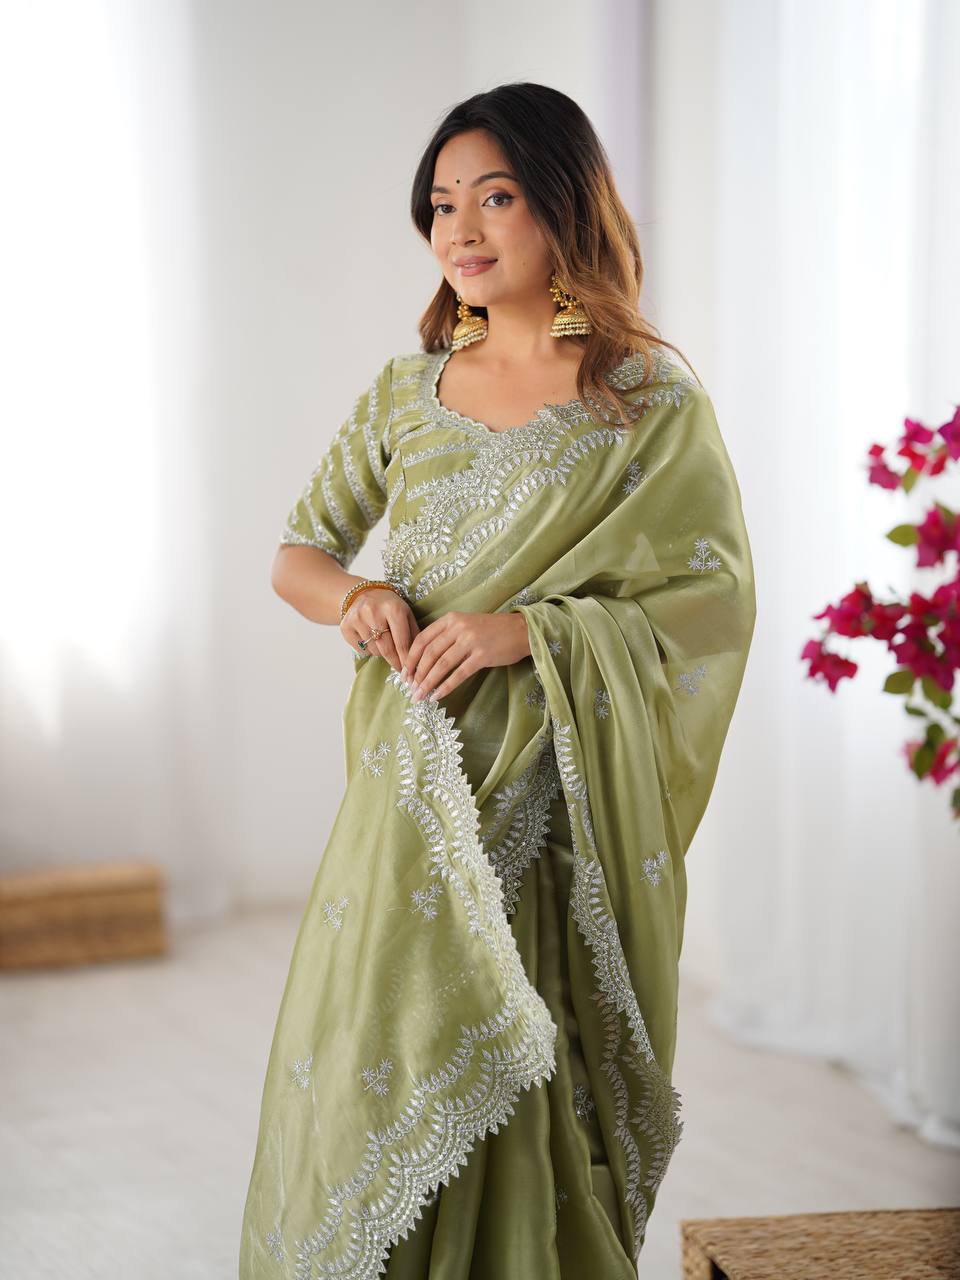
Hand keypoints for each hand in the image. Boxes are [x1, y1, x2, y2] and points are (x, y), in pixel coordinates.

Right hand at [340, 588, 419, 672]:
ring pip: (373, 650)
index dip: (406, 660)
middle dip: (395, 662)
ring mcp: (357, 618)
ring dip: (382, 653)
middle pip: (386, 649)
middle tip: (401, 671)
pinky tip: (370, 639)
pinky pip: (360, 649)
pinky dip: (368, 649)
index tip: (410, 673)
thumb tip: (420, 660)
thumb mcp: (406, 614)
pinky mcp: (345, 626)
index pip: (401, 642)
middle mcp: (373, 611)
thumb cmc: (390, 607)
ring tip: (384, 643)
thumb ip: (414, 635)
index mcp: (393, 608)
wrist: (363, 594)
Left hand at [401, 610, 530, 703]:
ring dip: (428, 683)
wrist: (521, 630)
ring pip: (441, 665)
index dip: (410, 658)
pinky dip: (446, 687)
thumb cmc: (492, 630)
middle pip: (429, 653)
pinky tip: (437, 696)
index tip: (404, 674)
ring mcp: (470, 641)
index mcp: (450, 619)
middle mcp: (458, 628)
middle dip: (417, 674)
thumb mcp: (466, 625)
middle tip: (410, 690)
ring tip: (420, 696)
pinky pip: (459, 674)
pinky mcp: (482, 656)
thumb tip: (425, 660)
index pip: (422, 639)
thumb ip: (446, 636)